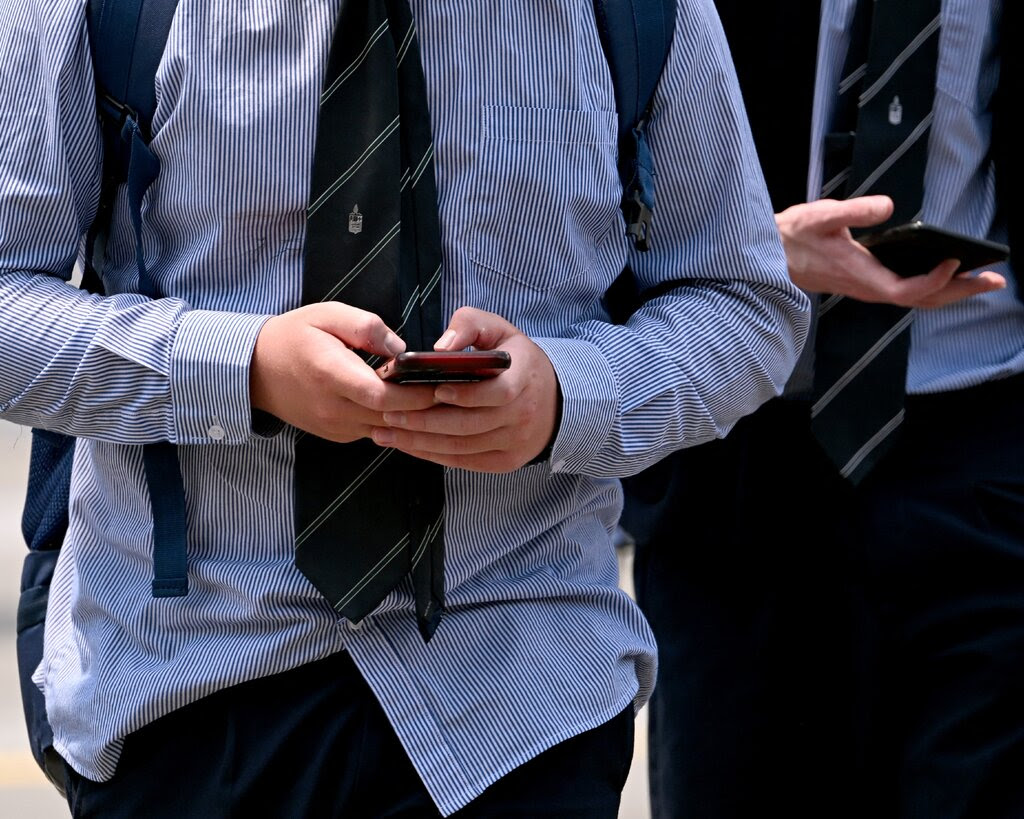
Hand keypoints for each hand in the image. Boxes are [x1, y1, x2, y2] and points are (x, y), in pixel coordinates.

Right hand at [249, 303, 437, 441]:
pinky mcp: (338, 434)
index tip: (440, 383)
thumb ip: (367, 327)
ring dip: (411, 418)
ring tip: (439, 400)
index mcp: (330, 374)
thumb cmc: (294, 336)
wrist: (256, 370)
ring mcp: (334, 426)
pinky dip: (394, 421)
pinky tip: (410, 406)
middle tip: (452, 392)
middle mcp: (333, 408)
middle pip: (390, 418)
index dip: (415, 395)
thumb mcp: (328, 314)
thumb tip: (401, 350)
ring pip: (385, 429)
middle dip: (423, 408)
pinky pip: (374, 430)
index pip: (382, 396)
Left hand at [369, 307, 559, 472]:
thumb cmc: (516, 360)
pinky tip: (407, 445)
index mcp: (524, 379)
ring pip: (462, 447)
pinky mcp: (505, 461)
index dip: (467, 395)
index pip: (498, 393)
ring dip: (420, 442)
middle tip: (388, 413)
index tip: (435, 390)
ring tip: (386, 431)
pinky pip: (464, 461)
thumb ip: (469, 325)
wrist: (554, 401)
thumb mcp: (500, 330)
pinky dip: (432, 455)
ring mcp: (515, 442)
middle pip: (470, 425)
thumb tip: (440, 348)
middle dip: (425, 421)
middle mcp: (523, 415)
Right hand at [776, 196, 1005, 307]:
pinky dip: (931, 289)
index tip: (956, 260)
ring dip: (950, 292)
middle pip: (921, 300)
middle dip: (959, 291)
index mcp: (860, 275)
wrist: (769, 255)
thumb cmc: (792, 236)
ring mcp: (867, 289)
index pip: (906, 289)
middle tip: (995, 280)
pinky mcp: (865, 284)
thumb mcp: (821, 215)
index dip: (935, 279)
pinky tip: (945, 278)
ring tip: (980, 282)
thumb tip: (889, 207)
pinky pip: (906, 294)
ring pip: (916, 300)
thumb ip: (856, 209)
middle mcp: (867, 288)